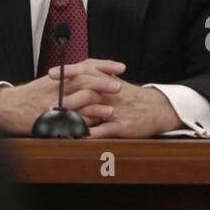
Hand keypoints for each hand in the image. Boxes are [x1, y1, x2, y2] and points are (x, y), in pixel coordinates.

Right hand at [0, 62, 124, 135]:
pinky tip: (93, 128)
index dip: (104, 66)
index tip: (120, 67)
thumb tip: (89, 73)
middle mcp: (56, 87)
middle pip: (82, 81)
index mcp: (58, 76)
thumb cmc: (28, 96)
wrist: (6, 108)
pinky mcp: (48, 120)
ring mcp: (51, 104)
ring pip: (77, 102)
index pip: (85, 66)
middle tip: (120, 85)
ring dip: (96, 107)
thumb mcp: (47, 82)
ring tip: (112, 110)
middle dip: (103, 83)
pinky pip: (67, 122)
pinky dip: (81, 125)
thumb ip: (67, 78)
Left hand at [45, 64, 183, 137]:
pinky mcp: (123, 127)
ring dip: (74, 116)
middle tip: (49, 102)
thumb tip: (75, 75)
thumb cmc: (135, 97)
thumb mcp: (117, 83)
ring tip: (57, 120)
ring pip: (93, 111)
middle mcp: (112, 94)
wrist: (160, 109)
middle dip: (66, 97)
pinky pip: (103, 131)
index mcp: (110, 81)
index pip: (87, 71)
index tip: (50, 74)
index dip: (68, 72)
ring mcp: (117, 111)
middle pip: (86, 92)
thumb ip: (98, 76)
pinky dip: (89, 134)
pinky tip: (76, 137)